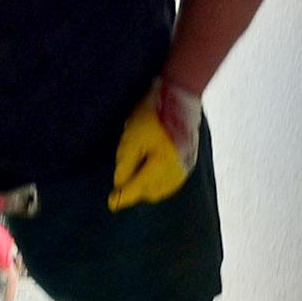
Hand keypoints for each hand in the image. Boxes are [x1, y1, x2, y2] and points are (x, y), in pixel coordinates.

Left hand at [110, 78, 201, 209]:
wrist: (180, 98)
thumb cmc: (153, 116)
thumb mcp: (132, 138)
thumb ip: (125, 165)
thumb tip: (119, 185)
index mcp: (161, 167)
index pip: (138, 189)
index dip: (123, 197)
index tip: (111, 203)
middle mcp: (176, 172)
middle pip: (150, 193)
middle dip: (136, 190)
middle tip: (124, 181)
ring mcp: (186, 168)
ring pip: (162, 189)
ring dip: (148, 187)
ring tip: (136, 176)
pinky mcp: (190, 162)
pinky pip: (171, 182)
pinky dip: (159, 182)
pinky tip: (152, 172)